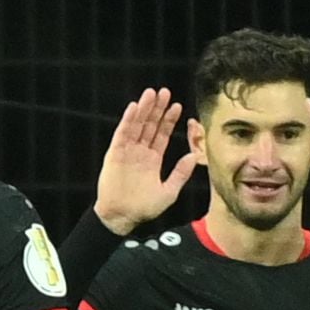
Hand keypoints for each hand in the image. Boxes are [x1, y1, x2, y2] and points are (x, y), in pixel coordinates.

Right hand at [95, 89, 194, 231]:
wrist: (121, 217)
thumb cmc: (144, 208)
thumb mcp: (168, 192)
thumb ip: (180, 174)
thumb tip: (194, 157)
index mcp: (153, 159)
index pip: (162, 135)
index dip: (169, 120)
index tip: (177, 106)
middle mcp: (140, 152)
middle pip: (150, 125)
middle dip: (158, 109)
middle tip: (165, 92)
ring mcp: (127, 151)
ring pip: (137, 125)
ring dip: (144, 109)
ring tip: (151, 93)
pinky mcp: (115, 154)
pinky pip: (122, 134)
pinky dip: (128, 120)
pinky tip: (134, 107)